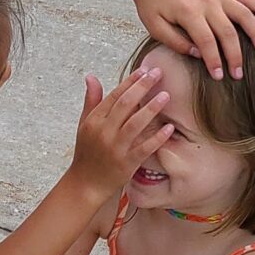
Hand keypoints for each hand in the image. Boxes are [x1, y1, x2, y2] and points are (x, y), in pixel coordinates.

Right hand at [68, 68, 171, 189]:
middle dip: (143, 87)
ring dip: (151, 108)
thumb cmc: (87, 152)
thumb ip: (91, 100)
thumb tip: (91, 76)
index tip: (144, 70)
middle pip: (125, 104)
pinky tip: (169, 128)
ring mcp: (115, 148)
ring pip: (135, 124)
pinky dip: (157, 138)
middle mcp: (103, 132)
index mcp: (93, 120)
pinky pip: (144, 148)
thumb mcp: (84, 125)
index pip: (114, 96)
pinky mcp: (126, 164)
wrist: (85, 184)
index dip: (130, 81)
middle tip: (159, 73)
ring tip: (166, 95)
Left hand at [134, 0, 254, 80]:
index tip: (220, 76)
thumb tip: (199, 54)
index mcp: (188, 12)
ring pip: (243, 13)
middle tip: (239, 74)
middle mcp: (206, 1)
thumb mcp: (155, 28)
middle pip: (227, 31)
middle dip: (235, 55)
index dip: (214, 61)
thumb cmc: (154, 7)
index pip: (206, 41)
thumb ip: (176, 43)